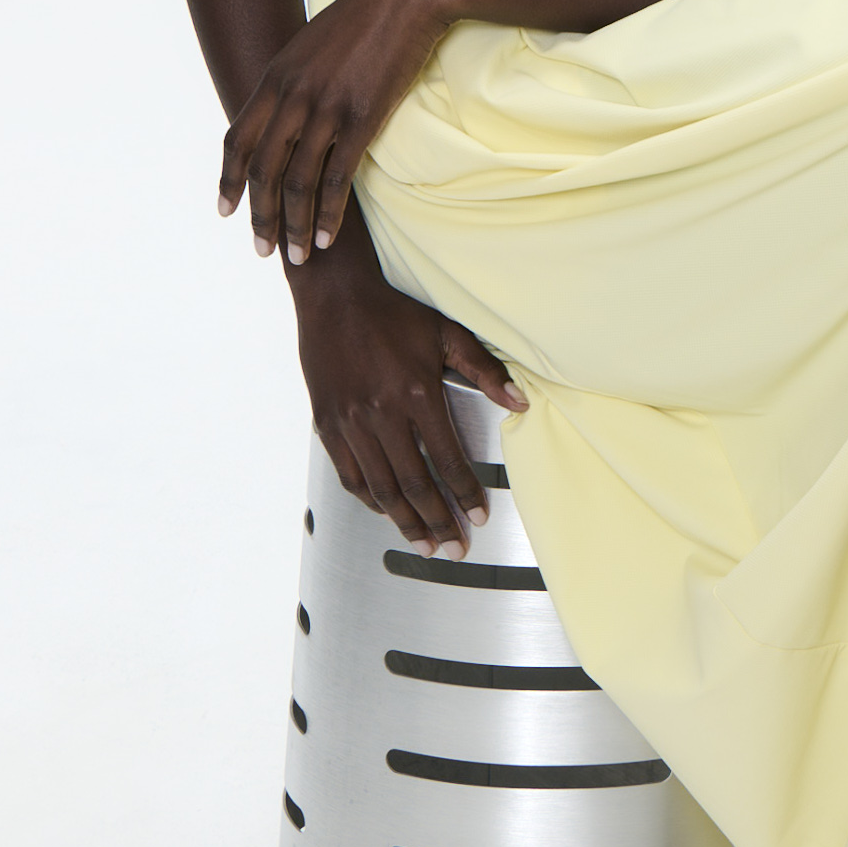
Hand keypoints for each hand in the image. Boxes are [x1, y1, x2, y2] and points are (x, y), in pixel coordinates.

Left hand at [219, 0, 456, 264]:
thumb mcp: (313, 45)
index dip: (228, 180)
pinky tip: (328, 236)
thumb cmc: (366, 17)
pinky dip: (329, 213)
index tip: (225, 211)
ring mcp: (325, 107)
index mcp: (275, 77)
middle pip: (262, 169)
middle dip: (258, 216)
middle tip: (261, 250)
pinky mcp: (362, 117)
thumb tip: (284, 110)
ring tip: (299, 256)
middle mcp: (292, 95)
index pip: (238, 139)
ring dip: (294, 226)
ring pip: (297, 182)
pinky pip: (336, 178)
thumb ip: (293, 80)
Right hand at [292, 232, 527, 556]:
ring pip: (381, 488)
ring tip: (426, 546)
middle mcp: (381, 413)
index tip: (479, 517)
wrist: (335, 297)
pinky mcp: (327, 424)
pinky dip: (370, 500)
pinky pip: (350, 475)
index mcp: (416, 392)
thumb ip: (485, 370)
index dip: (465, 494)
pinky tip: (387, 512)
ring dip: (406, 522)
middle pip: (414, 484)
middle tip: (456, 549)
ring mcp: (350, 422)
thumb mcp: (446, 333)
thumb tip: (520, 402)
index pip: (447, 458)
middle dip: (439, 523)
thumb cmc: (392, 314)